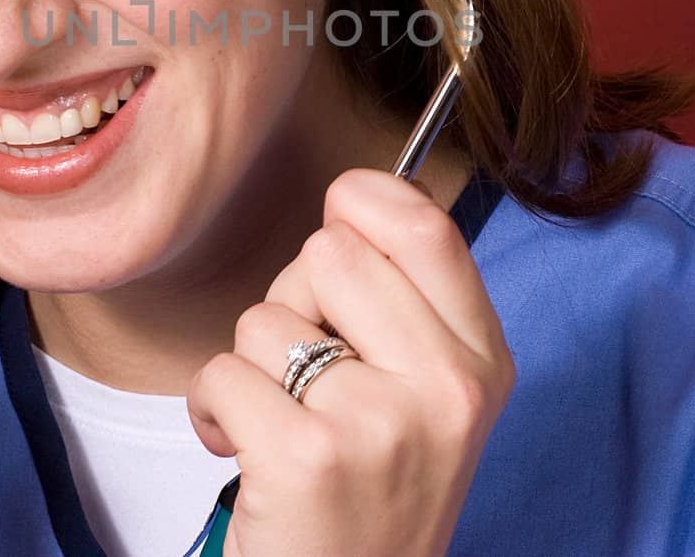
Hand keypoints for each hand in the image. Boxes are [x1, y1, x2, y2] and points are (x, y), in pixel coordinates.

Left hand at [187, 168, 515, 556]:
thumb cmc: (370, 497)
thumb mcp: (426, 399)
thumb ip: (404, 303)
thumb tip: (349, 196)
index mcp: (483, 364)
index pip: (426, 226)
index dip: (363, 200)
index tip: (338, 217)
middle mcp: (447, 390)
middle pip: (330, 253)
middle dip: (294, 300)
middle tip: (307, 372)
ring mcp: (380, 424)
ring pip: (265, 316)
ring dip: (250, 366)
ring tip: (281, 424)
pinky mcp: (307, 458)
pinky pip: (221, 373)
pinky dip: (211, 409)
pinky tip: (244, 451)